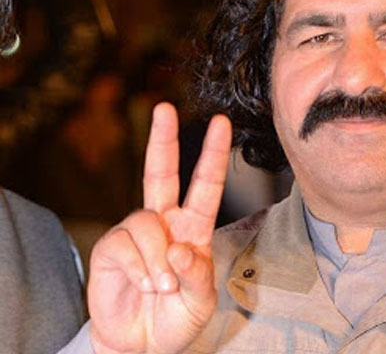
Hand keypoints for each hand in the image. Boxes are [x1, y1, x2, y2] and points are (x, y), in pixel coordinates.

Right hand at [87, 103, 231, 352]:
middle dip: (162, 140)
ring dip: (157, 259)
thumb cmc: (177, 318)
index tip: (221, 123)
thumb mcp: (202, 300)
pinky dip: (141, 269)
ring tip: (161, 287)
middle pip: (161, 173)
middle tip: (164, 109)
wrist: (142, 345)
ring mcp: (135, 234)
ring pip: (145, 221)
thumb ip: (198, 275)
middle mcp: (164, 223)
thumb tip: (179, 249)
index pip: (205, 185)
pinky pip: (124, 245)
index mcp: (193, 228)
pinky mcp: (111, 249)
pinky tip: (145, 285)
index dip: (213, 155)